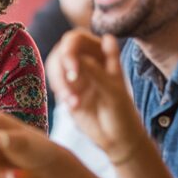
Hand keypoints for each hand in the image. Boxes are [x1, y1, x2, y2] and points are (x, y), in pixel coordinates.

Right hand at [46, 31, 143, 160]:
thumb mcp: (114, 91)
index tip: (73, 66)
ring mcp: (75, 75)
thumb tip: (77, 58)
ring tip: (72, 102)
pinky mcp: (67, 90)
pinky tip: (73, 106)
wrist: (118, 140)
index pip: (78, 38)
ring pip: (54, 67)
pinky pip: (55, 84)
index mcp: (101, 53)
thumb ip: (96, 73)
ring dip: (59, 82)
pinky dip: (60, 93)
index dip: (70, 47)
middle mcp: (86, 60)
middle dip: (61, 66)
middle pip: (61, 50)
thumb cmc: (122, 113)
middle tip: (68, 84)